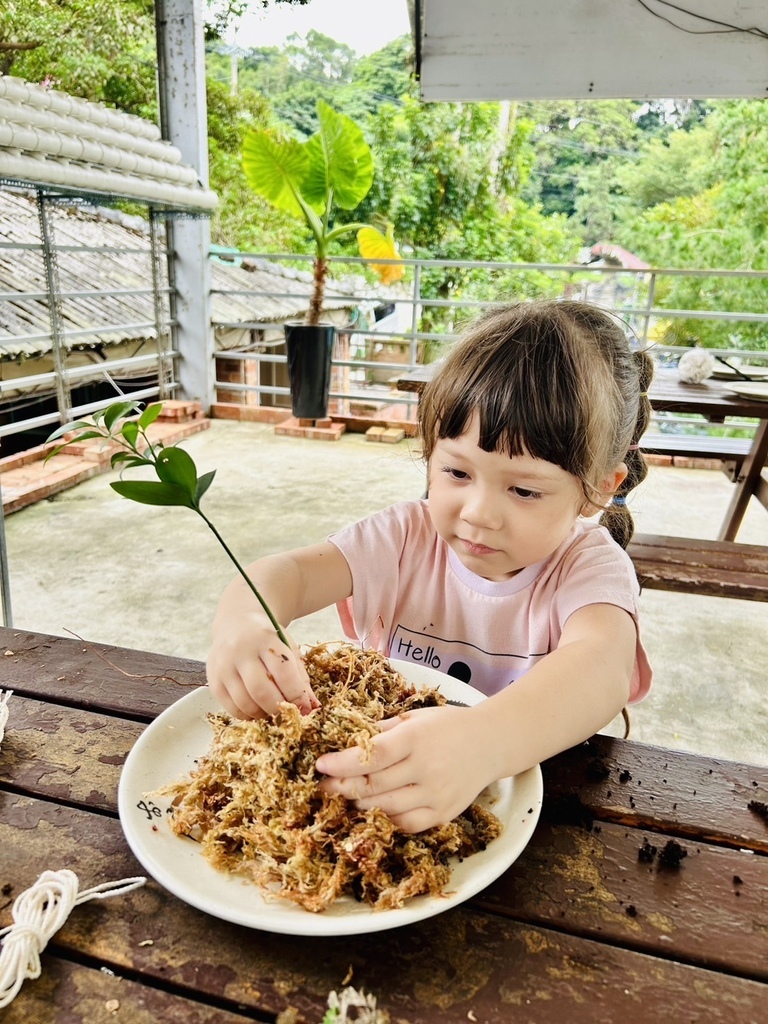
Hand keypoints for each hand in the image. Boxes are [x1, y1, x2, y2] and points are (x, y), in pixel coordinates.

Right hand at [206, 613, 318, 718]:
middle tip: (288, 714)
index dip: (296, 695)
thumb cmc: (267, 640)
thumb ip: (300, 677)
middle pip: (261, 691)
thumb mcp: (288, 648)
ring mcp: (223, 666)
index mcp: (265, 640)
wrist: (236, 624)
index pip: (283, 673)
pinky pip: (232, 708)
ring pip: (245, 703)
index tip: (305, 709)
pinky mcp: (213, 680)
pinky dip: (248, 715)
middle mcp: (240, 652)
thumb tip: (311, 708)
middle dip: (279, 708)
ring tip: (273, 710)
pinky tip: (257, 709)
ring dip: (264, 714)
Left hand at [315, 705, 493, 832]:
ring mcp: (436, 795)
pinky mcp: (443, 814)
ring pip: (385, 808)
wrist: (490, 743)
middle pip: (373, 786)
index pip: (373, 755)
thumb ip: (382, 730)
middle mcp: (426, 769)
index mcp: (416, 739)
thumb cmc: (447, 726)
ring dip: (358, 804)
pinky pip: (405, 824)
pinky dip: (385, 818)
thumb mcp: (415, 718)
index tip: (320, 764)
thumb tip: (346, 741)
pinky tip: (374, 808)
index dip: (343, 762)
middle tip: (323, 786)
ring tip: (345, 796)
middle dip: (342, 787)